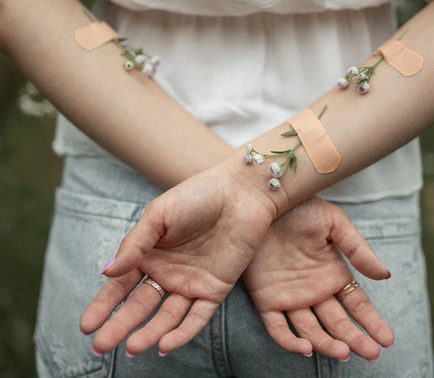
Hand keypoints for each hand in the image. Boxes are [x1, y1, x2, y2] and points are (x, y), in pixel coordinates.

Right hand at [80, 166, 276, 355]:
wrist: (240, 192)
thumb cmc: (197, 195)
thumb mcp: (159, 214)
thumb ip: (135, 243)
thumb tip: (107, 272)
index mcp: (150, 254)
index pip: (121, 286)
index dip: (104, 306)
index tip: (86, 326)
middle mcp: (168, 272)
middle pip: (140, 305)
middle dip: (120, 326)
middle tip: (101, 346)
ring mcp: (191, 282)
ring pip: (167, 316)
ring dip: (150, 333)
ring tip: (132, 348)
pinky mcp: (215, 288)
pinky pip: (197, 316)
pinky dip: (182, 332)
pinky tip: (165, 345)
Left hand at [244, 197, 392, 361]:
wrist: (264, 199)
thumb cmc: (301, 208)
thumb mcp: (334, 223)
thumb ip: (358, 249)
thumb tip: (385, 275)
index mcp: (333, 274)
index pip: (357, 306)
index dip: (372, 323)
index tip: (387, 340)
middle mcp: (314, 290)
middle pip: (338, 323)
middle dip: (355, 339)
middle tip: (371, 353)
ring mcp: (290, 296)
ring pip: (311, 330)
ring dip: (327, 344)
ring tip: (342, 352)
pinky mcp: (266, 299)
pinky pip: (277, 327)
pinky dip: (290, 341)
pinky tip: (306, 348)